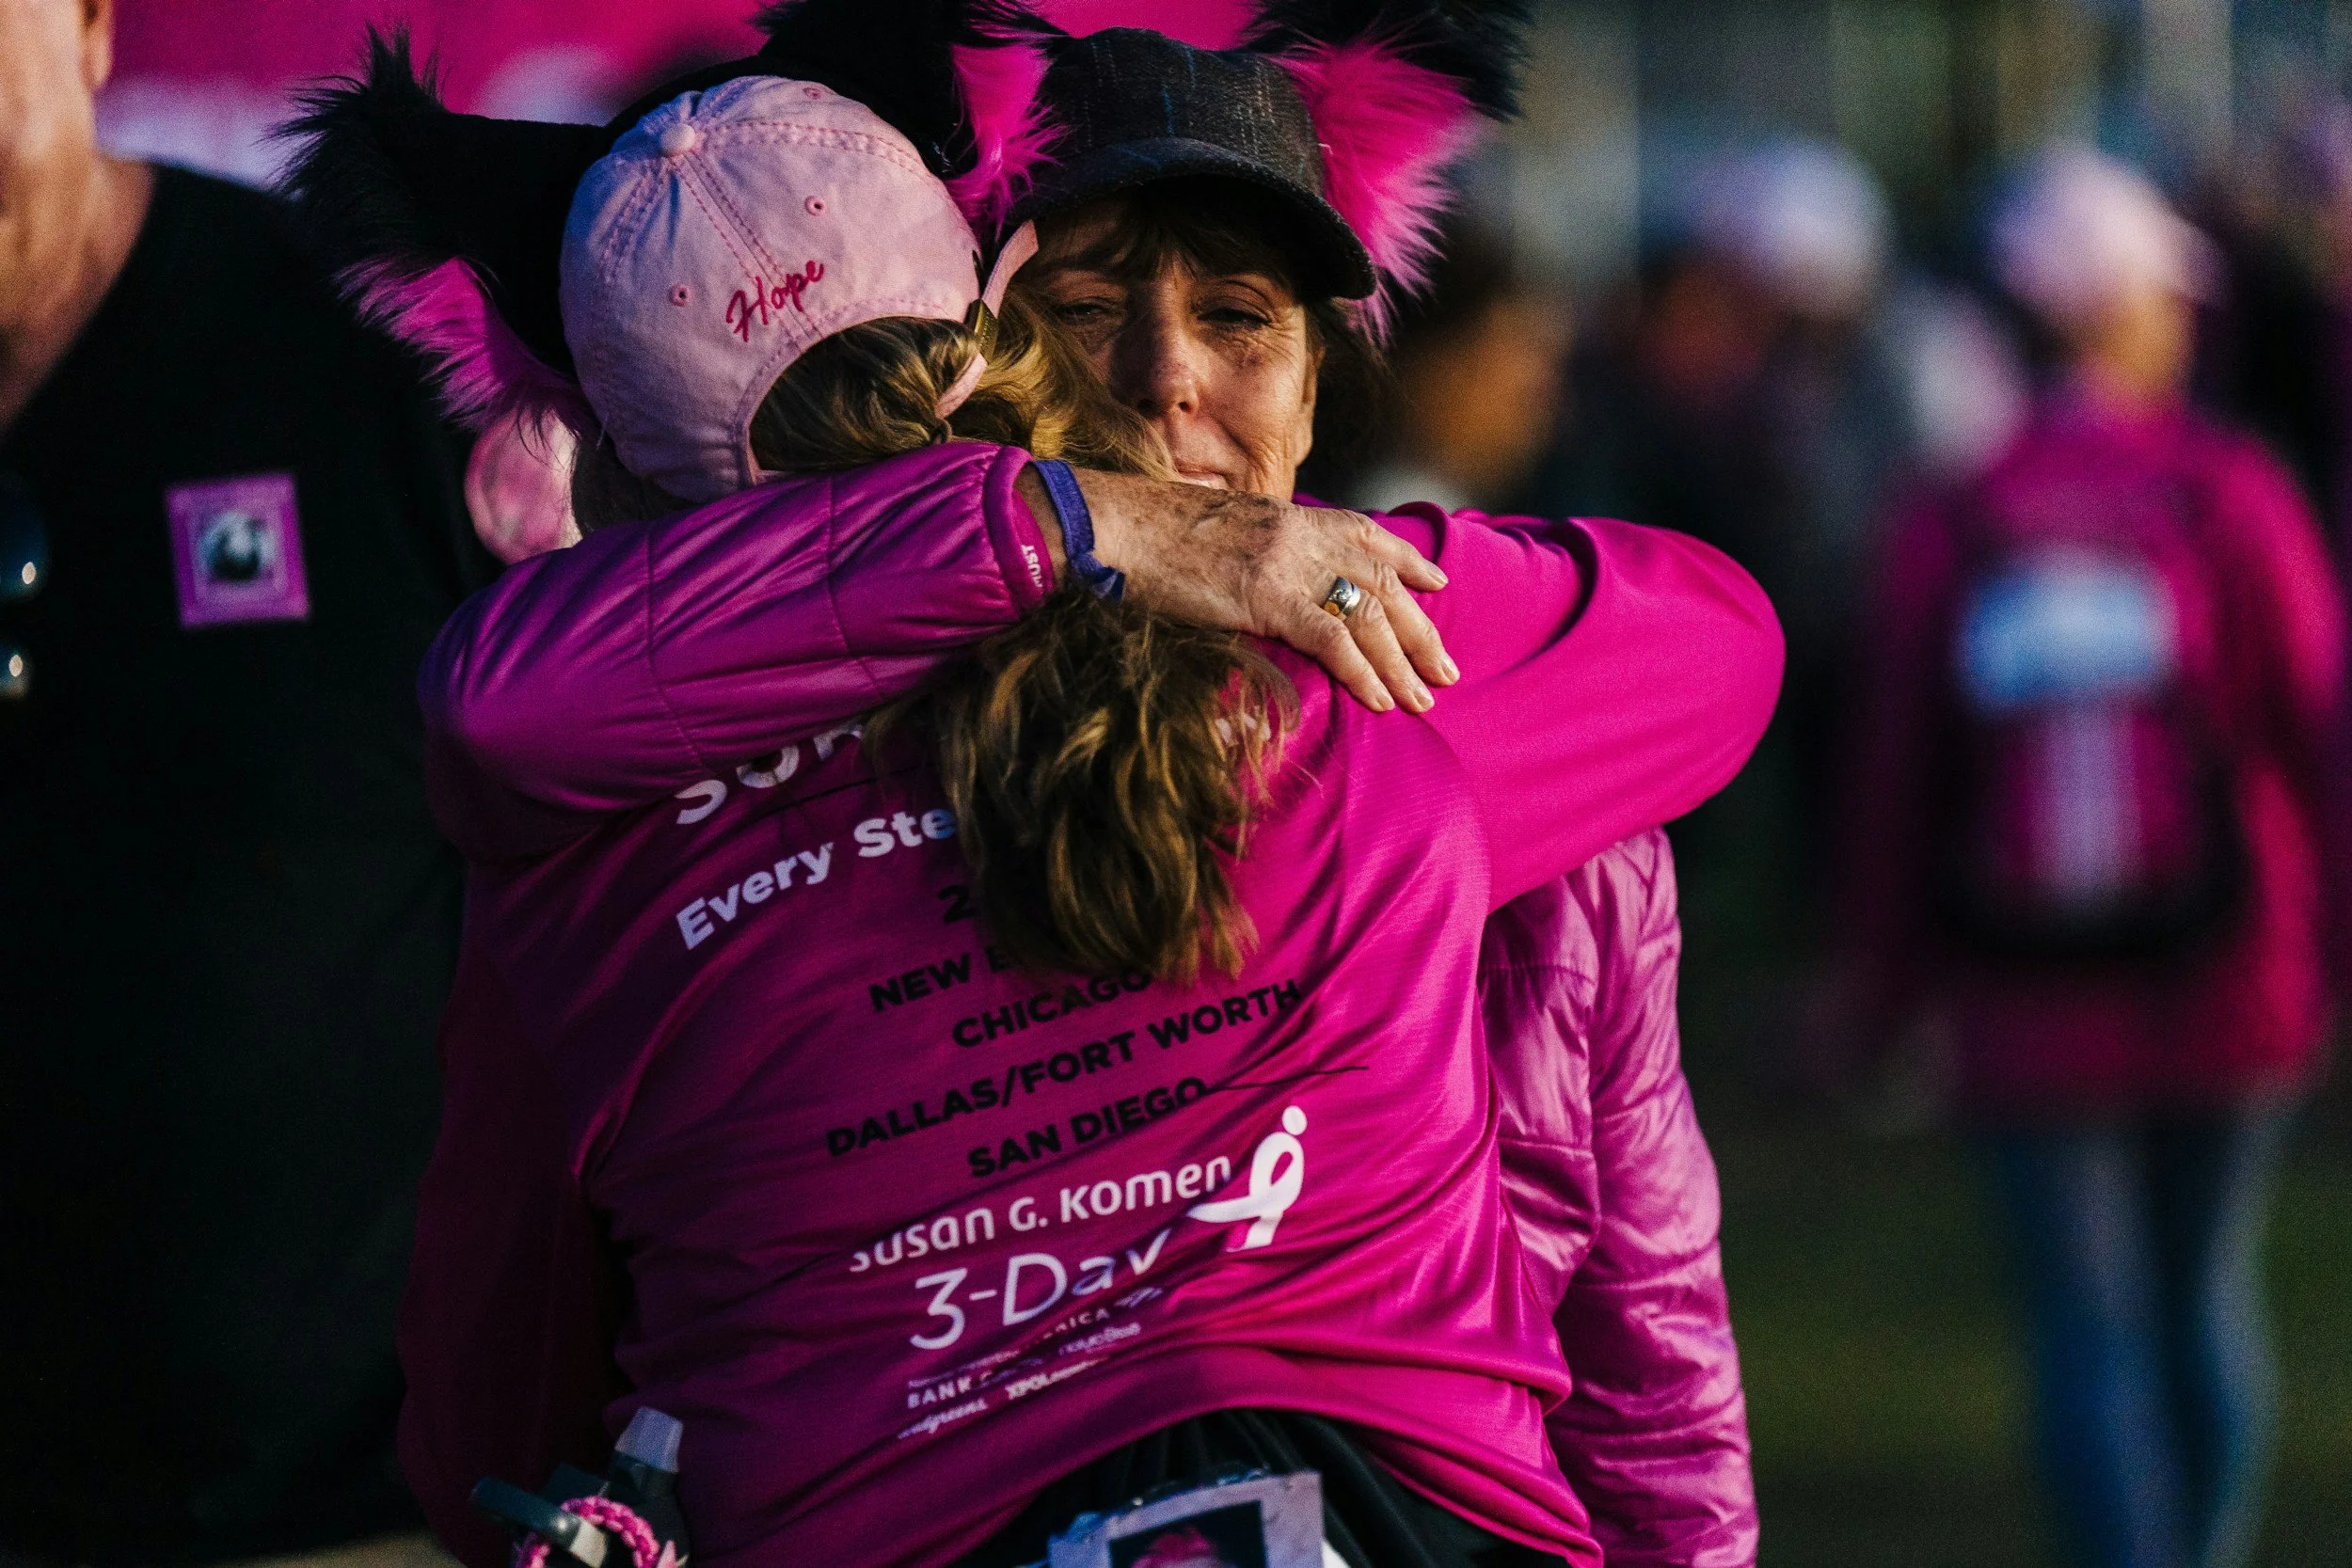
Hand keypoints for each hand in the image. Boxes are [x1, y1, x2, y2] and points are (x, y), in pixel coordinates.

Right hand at [1034, 467, 1457, 713]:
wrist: (1116, 526)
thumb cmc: (1153, 536)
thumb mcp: (1221, 532)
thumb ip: (1259, 552)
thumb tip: (1267, 580)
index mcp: (1291, 517)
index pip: (1367, 535)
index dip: (1407, 561)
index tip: (1437, 583)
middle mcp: (1301, 535)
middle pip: (1382, 583)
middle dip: (1420, 630)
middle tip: (1447, 669)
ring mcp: (1287, 564)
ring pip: (1369, 614)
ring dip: (1403, 662)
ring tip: (1425, 698)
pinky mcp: (1267, 596)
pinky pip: (1332, 638)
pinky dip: (1362, 671)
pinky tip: (1381, 700)